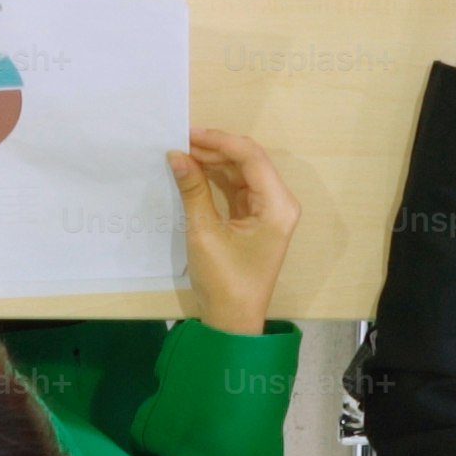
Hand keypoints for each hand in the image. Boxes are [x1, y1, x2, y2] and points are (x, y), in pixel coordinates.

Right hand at [166, 126, 299, 335]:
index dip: (220, 141)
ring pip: (242, 172)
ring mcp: (269, 211)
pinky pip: (238, 188)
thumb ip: (193, 189)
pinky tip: (194, 171)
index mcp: (277, 205)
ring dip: (215, 162)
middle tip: (180, 142)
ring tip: (183, 154)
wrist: (232, 322)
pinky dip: (217, 178)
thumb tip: (177, 155)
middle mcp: (279, 203)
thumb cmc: (224, 280)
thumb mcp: (204, 233)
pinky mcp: (257, 219)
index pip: (251, 157)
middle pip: (249, 161)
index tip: (188, 134)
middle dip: (216, 149)